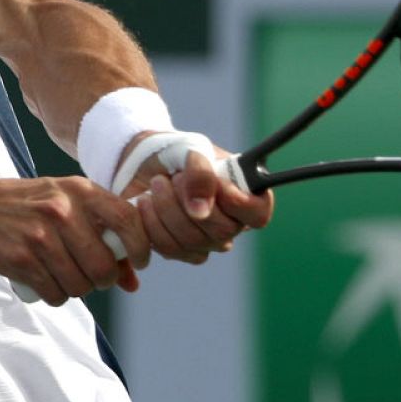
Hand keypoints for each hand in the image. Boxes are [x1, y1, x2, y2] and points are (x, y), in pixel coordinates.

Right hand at [0, 176, 151, 304]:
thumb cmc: (33, 209)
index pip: (127, 219)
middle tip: (93, 275)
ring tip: (65, 275)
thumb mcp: (70, 208)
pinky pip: (55, 294)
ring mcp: (40, 235)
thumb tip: (133, 283)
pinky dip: (55, 295)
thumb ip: (105, 238)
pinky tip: (46, 281)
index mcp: (81, 190)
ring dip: (76, 289)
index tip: (139, 261)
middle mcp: (62, 210)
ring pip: (80, 285)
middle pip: (103, 265)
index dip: (140, 246)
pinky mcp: (22, 258)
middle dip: (103, 279)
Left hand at [119, 139, 274, 263]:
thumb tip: (201, 211)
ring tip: (156, 184)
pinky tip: (144, 202)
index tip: (218, 184)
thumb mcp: (191, 149)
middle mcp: (230, 224)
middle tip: (173, 177)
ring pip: (191, 241)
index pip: (258, 214)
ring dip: (166, 208)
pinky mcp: (179, 251)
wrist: (142, 163)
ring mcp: (206, 242)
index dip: (240, 203)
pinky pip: (167, 248)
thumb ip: (201, 174)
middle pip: (221, 231)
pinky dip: (150, 222)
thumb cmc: (177, 153)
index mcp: (243, 195)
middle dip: (189, 200)